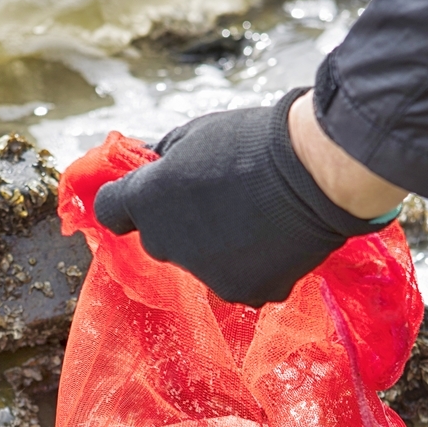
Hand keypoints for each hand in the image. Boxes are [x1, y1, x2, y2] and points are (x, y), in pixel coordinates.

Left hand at [93, 90, 398, 306]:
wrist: (316, 173)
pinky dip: (255, 265)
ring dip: (219, 247)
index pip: (111, 211)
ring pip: (202, 264)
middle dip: (180, 223)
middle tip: (219, 199)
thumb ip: (166, 159)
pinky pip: (241, 281)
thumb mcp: (196, 133)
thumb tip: (156, 168)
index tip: (144, 195)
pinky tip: (276, 239)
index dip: (125, 202)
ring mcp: (205, 275)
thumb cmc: (255, 141)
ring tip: (257, 217)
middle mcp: (167, 244)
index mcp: (149, 201)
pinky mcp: (244, 293)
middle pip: (160, 240)